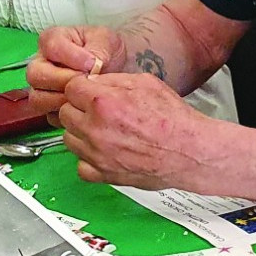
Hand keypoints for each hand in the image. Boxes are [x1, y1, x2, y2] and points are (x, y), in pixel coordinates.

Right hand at [23, 25, 124, 118]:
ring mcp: (42, 87)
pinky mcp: (49, 107)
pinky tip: (83, 108)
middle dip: (63, 81)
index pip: (50, 46)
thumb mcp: (106, 41)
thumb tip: (90, 67)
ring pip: (37, 98)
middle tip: (86, 83)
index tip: (92, 64)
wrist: (119, 67)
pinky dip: (66, 115)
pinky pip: (49, 116)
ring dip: (62, 100)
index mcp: (52, 40)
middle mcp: (41, 63)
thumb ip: (97, 50)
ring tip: (84, 97)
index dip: (71, 56)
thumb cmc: (108, 50)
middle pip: (36, 75)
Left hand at [56, 73, 215, 191]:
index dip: (82, 89)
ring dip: (81, 133)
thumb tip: (94, 82)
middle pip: (65, 113)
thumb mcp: (145, 83)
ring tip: (104, 131)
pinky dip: (89, 160)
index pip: (70, 88)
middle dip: (79, 109)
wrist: (190, 151)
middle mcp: (95, 129)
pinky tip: (104, 152)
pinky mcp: (103, 174)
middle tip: (98, 111)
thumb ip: (113, 81)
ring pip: (68, 138)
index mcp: (103, 102)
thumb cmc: (174, 120)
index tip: (89, 92)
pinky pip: (80, 166)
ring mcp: (96, 154)